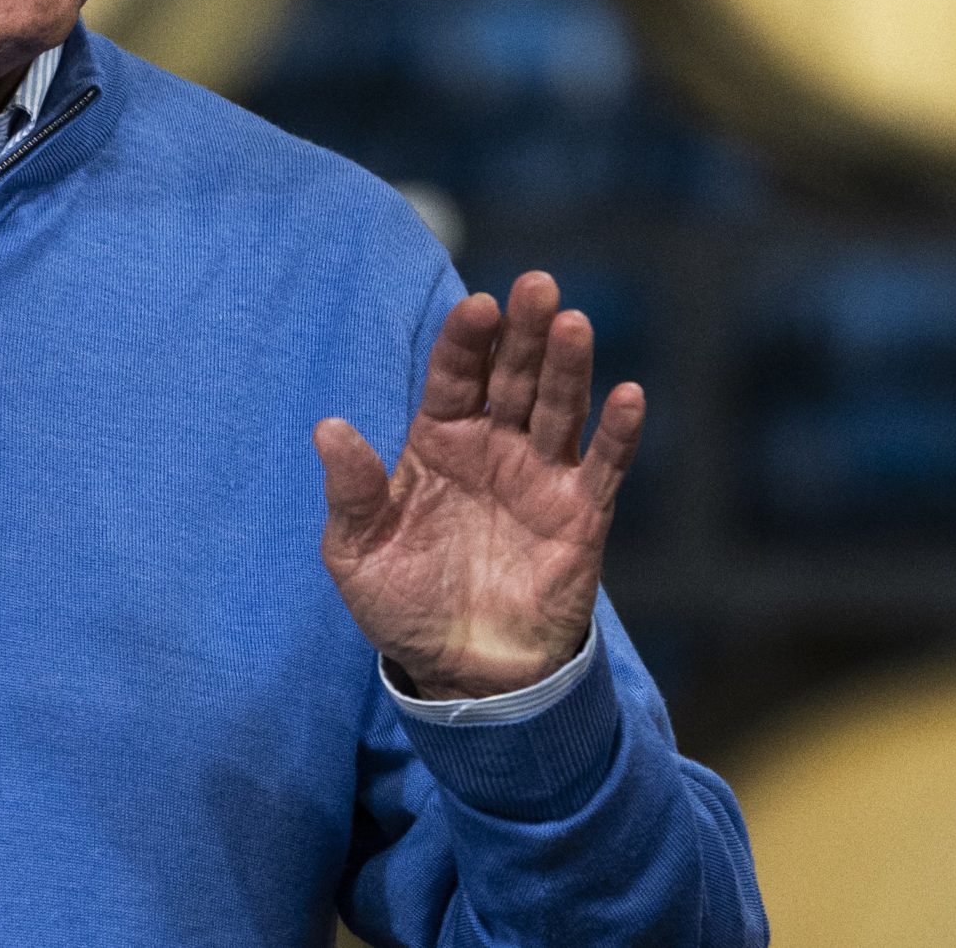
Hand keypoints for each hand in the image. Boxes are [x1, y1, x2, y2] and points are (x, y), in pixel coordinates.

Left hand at [313, 272, 644, 699]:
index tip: (476, 307)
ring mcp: (539, 476)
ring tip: (572, 324)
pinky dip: (618, 431)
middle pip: (513, 376)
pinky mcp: (580, 515)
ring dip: (568, 365)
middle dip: (523, 331)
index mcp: (438, 442)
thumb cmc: (404, 604)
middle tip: (536, 284)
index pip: (454, 375)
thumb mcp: (358, 552)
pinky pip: (603, 466)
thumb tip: (328, 429)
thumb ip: (351, 491)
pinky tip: (627, 394)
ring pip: (559, 406)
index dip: (465, 341)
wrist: (462, 672)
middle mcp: (493, 446)